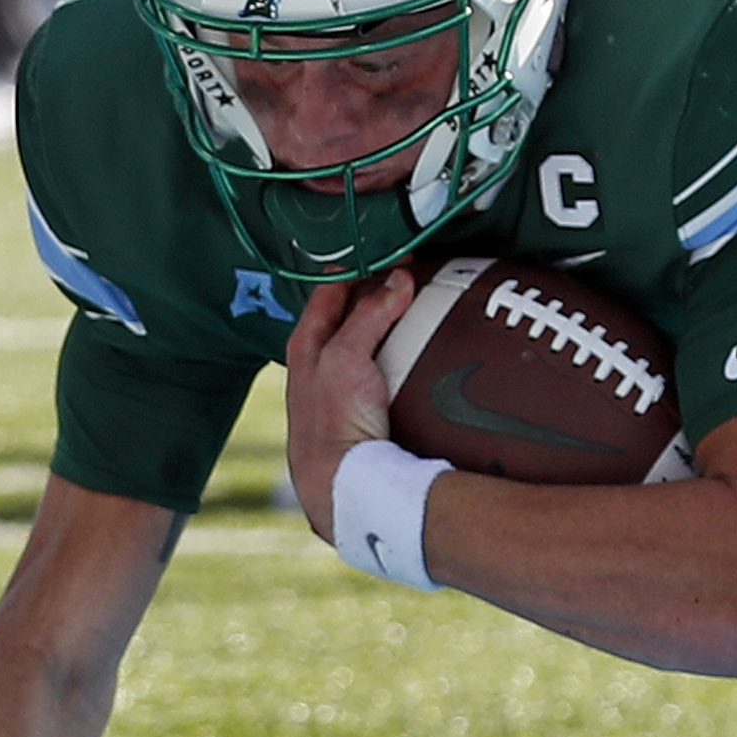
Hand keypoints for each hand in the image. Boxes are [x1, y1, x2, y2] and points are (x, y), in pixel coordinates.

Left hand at [278, 270, 415, 544]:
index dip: (357, 268)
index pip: (330, 292)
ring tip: (427, 311)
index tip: (390, 254)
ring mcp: (345, 390)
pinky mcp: (368, 411)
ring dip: (395, 328)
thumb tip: (399, 280)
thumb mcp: (345, 355)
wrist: (344, 482)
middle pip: (352, 317)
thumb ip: (370, 314)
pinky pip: (390, 374)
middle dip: (378, 295)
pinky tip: (430, 358)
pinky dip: (407, 360)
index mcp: (306, 346)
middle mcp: (321, 366)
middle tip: (412, 276)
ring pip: (371, 346)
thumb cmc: (332, 420)